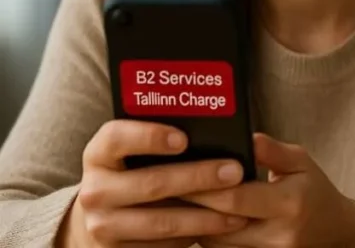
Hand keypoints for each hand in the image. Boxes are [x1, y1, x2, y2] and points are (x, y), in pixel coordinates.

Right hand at [59, 119, 248, 247]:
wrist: (106, 220)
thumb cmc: (136, 174)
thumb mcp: (138, 155)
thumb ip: (168, 143)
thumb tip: (218, 137)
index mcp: (99, 155)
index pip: (115, 138)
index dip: (149, 136)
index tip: (184, 139)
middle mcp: (95, 190)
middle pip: (151, 183)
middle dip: (198, 178)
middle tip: (235, 172)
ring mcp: (102, 225)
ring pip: (162, 222)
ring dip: (206, 216)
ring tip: (239, 208)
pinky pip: (163, 245)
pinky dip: (197, 235)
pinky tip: (224, 226)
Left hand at [183, 133, 354, 247]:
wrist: (334, 231)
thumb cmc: (315, 190)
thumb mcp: (301, 161)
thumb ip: (272, 150)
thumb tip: (246, 136)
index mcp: (290, 204)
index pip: (236, 199)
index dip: (204, 187)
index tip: (180, 172)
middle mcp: (277, 235)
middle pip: (218, 224)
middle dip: (189, 205)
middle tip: (162, 186)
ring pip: (214, 243)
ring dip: (192, 223)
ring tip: (171, 201)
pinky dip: (204, 234)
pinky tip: (190, 218)